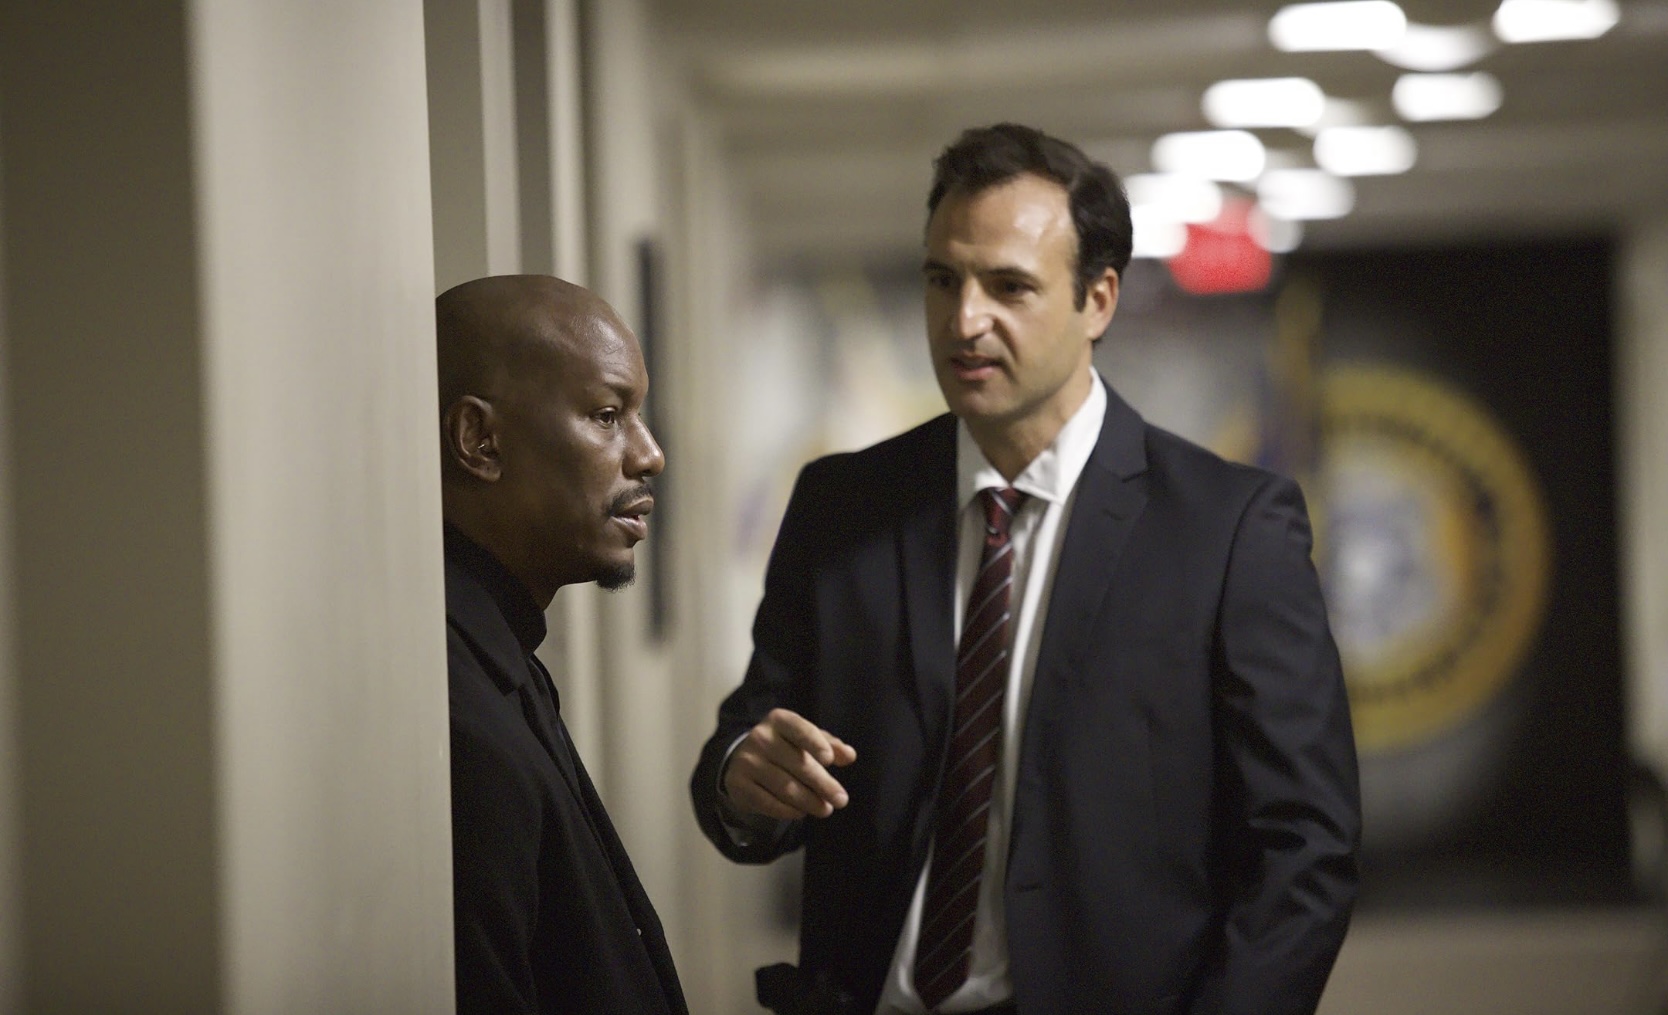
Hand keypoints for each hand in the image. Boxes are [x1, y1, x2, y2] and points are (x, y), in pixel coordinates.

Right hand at [722, 708, 856, 820]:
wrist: (741, 759)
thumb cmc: (784, 746)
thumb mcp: (805, 738)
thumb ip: (830, 745)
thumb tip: (849, 756)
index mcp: (779, 720)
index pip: (800, 729)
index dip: (815, 743)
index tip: (829, 760)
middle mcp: (760, 737)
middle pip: (798, 764)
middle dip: (823, 784)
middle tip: (841, 799)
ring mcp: (747, 761)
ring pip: (785, 787)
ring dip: (809, 802)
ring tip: (826, 809)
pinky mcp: (738, 784)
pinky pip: (768, 802)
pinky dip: (788, 811)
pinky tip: (801, 812)